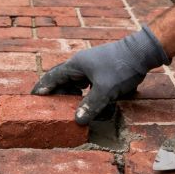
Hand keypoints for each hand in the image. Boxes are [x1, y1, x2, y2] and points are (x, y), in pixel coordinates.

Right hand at [31, 25, 169, 124]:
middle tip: (49, 108)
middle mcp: (80, 66)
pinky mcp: (101, 72)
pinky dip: (84, 94)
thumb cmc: (121, 67)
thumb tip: (78, 120)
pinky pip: (86, 85)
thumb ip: (91, 105)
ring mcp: (91, 68)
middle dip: (56, 95)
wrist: (142, 53)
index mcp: (75, 65)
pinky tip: (87, 103)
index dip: (42, 88)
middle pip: (62, 81)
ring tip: (68, 109)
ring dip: (71, 96)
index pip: (52, 77)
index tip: (32, 97)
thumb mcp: (105, 90)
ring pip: (75, 84)